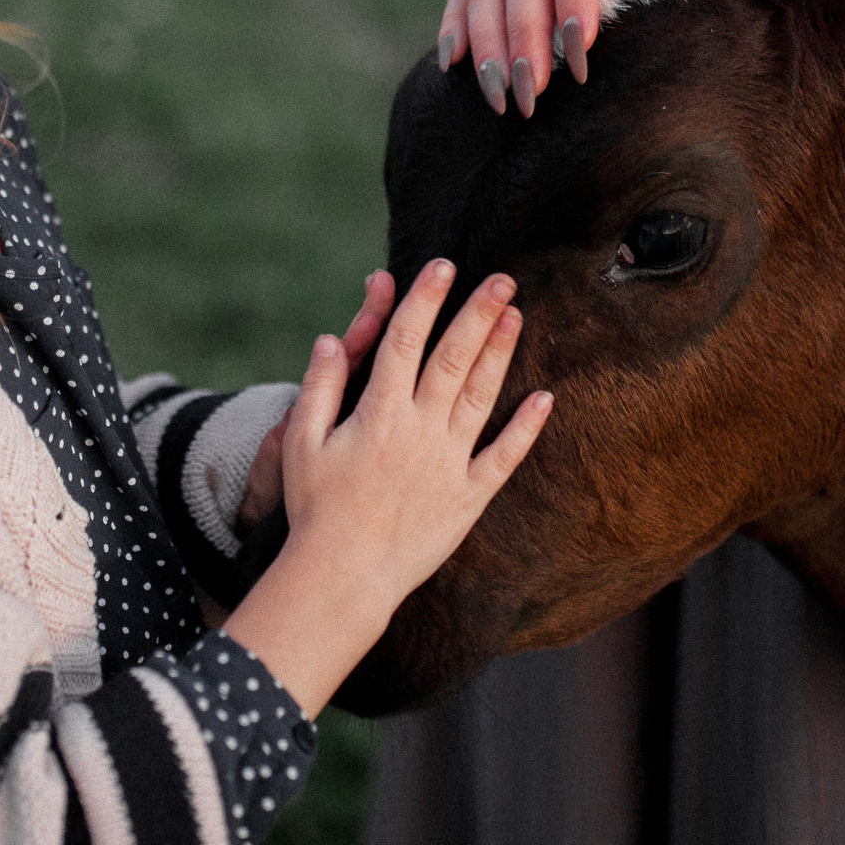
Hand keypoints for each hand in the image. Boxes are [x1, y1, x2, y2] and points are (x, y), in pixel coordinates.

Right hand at [221, 261, 552, 715]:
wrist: (343, 577)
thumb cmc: (315, 510)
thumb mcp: (300, 443)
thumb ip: (320, 387)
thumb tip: (331, 337)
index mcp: (378, 413)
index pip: (404, 341)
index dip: (424, 299)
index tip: (442, 267)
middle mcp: (418, 430)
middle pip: (452, 358)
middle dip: (477, 313)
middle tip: (503, 278)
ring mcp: (447, 463)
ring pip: (481, 397)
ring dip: (501, 354)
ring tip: (518, 316)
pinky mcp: (467, 498)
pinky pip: (503, 458)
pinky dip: (526, 429)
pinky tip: (545, 399)